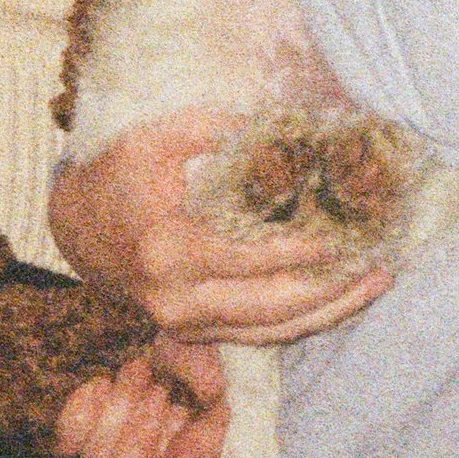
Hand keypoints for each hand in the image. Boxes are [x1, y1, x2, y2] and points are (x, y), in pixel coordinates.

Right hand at [47, 108, 391, 350]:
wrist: (79, 229)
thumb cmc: (121, 176)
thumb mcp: (154, 138)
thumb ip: (212, 128)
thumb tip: (278, 121)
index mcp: (166, 251)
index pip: (248, 258)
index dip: (299, 248)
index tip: (344, 233)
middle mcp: (177, 300)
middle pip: (270, 305)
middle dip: (332, 288)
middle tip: (379, 262)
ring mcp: (186, 324)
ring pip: (272, 330)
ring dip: (329, 310)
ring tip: (376, 282)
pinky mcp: (197, 333)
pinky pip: (260, 336)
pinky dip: (305, 320)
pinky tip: (341, 299)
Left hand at [52, 347, 227, 457]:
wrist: (187, 341)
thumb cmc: (214, 380)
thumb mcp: (230, 405)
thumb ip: (212, 439)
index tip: (183, 415)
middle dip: (140, 440)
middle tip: (162, 394)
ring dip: (121, 409)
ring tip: (144, 372)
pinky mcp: (80, 437)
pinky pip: (66, 438)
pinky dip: (83, 407)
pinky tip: (106, 382)